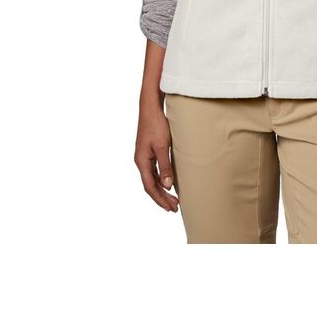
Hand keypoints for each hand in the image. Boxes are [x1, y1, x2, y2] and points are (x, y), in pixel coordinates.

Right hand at [134, 98, 179, 212]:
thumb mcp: (163, 146)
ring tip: (174, 200)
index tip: (171, 208)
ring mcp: (144, 157)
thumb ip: (165, 166)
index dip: (160, 199)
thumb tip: (167, 186)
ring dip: (162, 190)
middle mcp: (141, 161)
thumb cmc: (156, 125)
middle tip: (175, 208)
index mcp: (141, 161)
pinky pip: (153, 171)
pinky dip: (161, 180)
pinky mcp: (148, 152)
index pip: (149, 187)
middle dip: (162, 198)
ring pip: (152, 179)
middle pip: (150, 185)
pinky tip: (169, 184)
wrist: (150, 108)